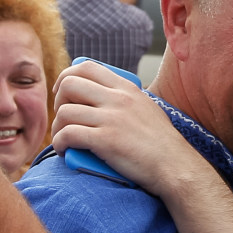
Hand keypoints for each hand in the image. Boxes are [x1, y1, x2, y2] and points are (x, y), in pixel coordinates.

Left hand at [52, 60, 201, 189]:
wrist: (174, 165)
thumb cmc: (162, 142)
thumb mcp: (147, 107)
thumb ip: (127, 98)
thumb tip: (105, 97)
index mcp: (127, 88)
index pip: (87, 67)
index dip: (67, 77)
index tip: (64, 93)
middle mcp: (118, 99)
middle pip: (69, 84)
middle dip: (58, 100)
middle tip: (64, 117)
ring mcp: (111, 119)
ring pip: (65, 112)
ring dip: (57, 126)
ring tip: (64, 139)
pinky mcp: (106, 141)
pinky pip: (67, 134)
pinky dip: (59, 143)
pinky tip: (64, 150)